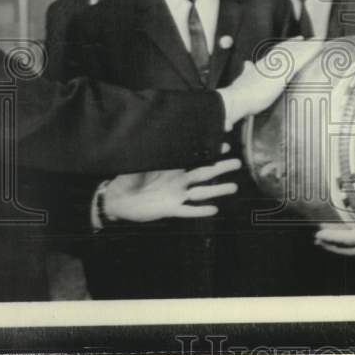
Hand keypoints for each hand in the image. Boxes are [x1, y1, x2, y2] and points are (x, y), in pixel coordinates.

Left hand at [102, 158, 240, 222]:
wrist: (118, 201)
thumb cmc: (125, 180)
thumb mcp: (134, 165)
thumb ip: (145, 157)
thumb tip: (151, 143)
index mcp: (171, 167)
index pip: (193, 157)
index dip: (208, 152)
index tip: (224, 145)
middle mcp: (177, 180)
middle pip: (203, 173)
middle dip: (220, 167)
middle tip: (237, 162)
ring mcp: (176, 195)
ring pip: (201, 192)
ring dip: (217, 190)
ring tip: (234, 187)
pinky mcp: (170, 209)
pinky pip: (188, 211)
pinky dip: (200, 211)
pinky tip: (214, 210)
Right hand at [219, 38, 325, 129]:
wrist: (236, 99)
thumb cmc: (239, 95)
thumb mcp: (243, 80)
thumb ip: (246, 71)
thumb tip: (246, 63)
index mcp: (261, 65)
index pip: (277, 52)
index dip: (287, 46)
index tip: (296, 41)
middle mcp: (271, 63)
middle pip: (287, 49)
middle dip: (299, 43)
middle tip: (311, 39)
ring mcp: (278, 67)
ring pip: (296, 52)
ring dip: (308, 46)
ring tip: (319, 41)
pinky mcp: (283, 73)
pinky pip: (301, 59)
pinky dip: (310, 52)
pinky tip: (318, 48)